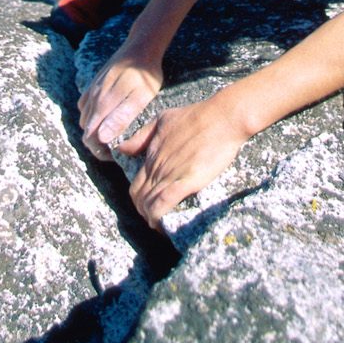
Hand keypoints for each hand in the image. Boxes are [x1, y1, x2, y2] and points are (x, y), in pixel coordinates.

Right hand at [78, 50, 162, 159]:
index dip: (99, 151)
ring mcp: (91, 89)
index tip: (114, 155)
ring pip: (84, 117)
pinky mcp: (94, 82)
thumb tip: (102, 137)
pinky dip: (90, 114)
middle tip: (115, 147)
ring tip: (111, 133)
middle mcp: (93, 98)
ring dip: (93, 129)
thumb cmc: (146, 75)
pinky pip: (84, 104)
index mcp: (102, 105)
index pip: (90, 138)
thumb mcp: (141, 98)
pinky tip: (105, 115)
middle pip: (85, 130)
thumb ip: (121, 118)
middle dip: (96, 143)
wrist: (142, 46)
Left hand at [115, 95, 251, 228]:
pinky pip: (164, 202)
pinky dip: (159, 216)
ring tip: (160, 226)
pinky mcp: (188, 180)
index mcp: (152, 155)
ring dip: (151, 219)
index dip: (138, 201)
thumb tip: (122, 149)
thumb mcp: (162, 119)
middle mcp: (158, 167)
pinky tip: (163, 225)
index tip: (148, 207)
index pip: (135, 187)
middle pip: (140, 199)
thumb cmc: (195, 116)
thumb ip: (142, 136)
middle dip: (144, 213)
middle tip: (156, 219)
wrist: (222, 118)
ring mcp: (171, 174)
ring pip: (149, 204)